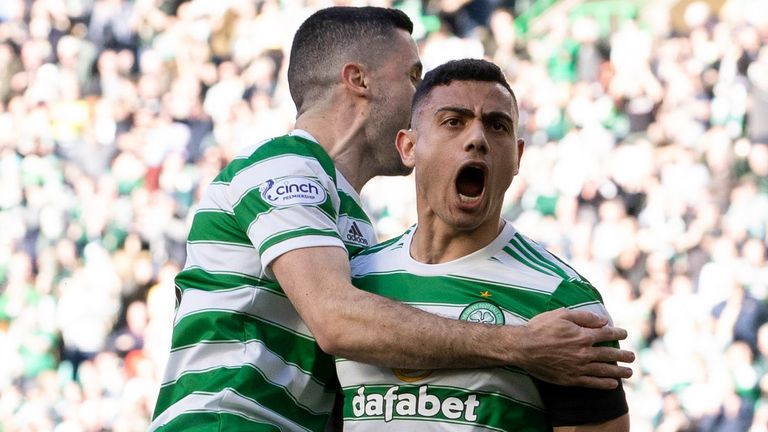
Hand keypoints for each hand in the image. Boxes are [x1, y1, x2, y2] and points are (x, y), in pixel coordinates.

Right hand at [515, 308, 634, 388]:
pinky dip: (604, 384)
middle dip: (623, 355)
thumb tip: (603, 320)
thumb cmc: (540, 328)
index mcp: (582, 335)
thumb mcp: (561, 314)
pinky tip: (613, 385)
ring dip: (619, 372)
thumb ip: (584, 317)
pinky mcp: (570, 379)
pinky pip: (592, 383)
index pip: (606, 334)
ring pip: (604, 371)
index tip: (624, 334)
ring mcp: (578, 367)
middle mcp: (583, 353)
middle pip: (609, 354)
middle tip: (632, 357)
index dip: (617, 334)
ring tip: (629, 372)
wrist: (522, 348)